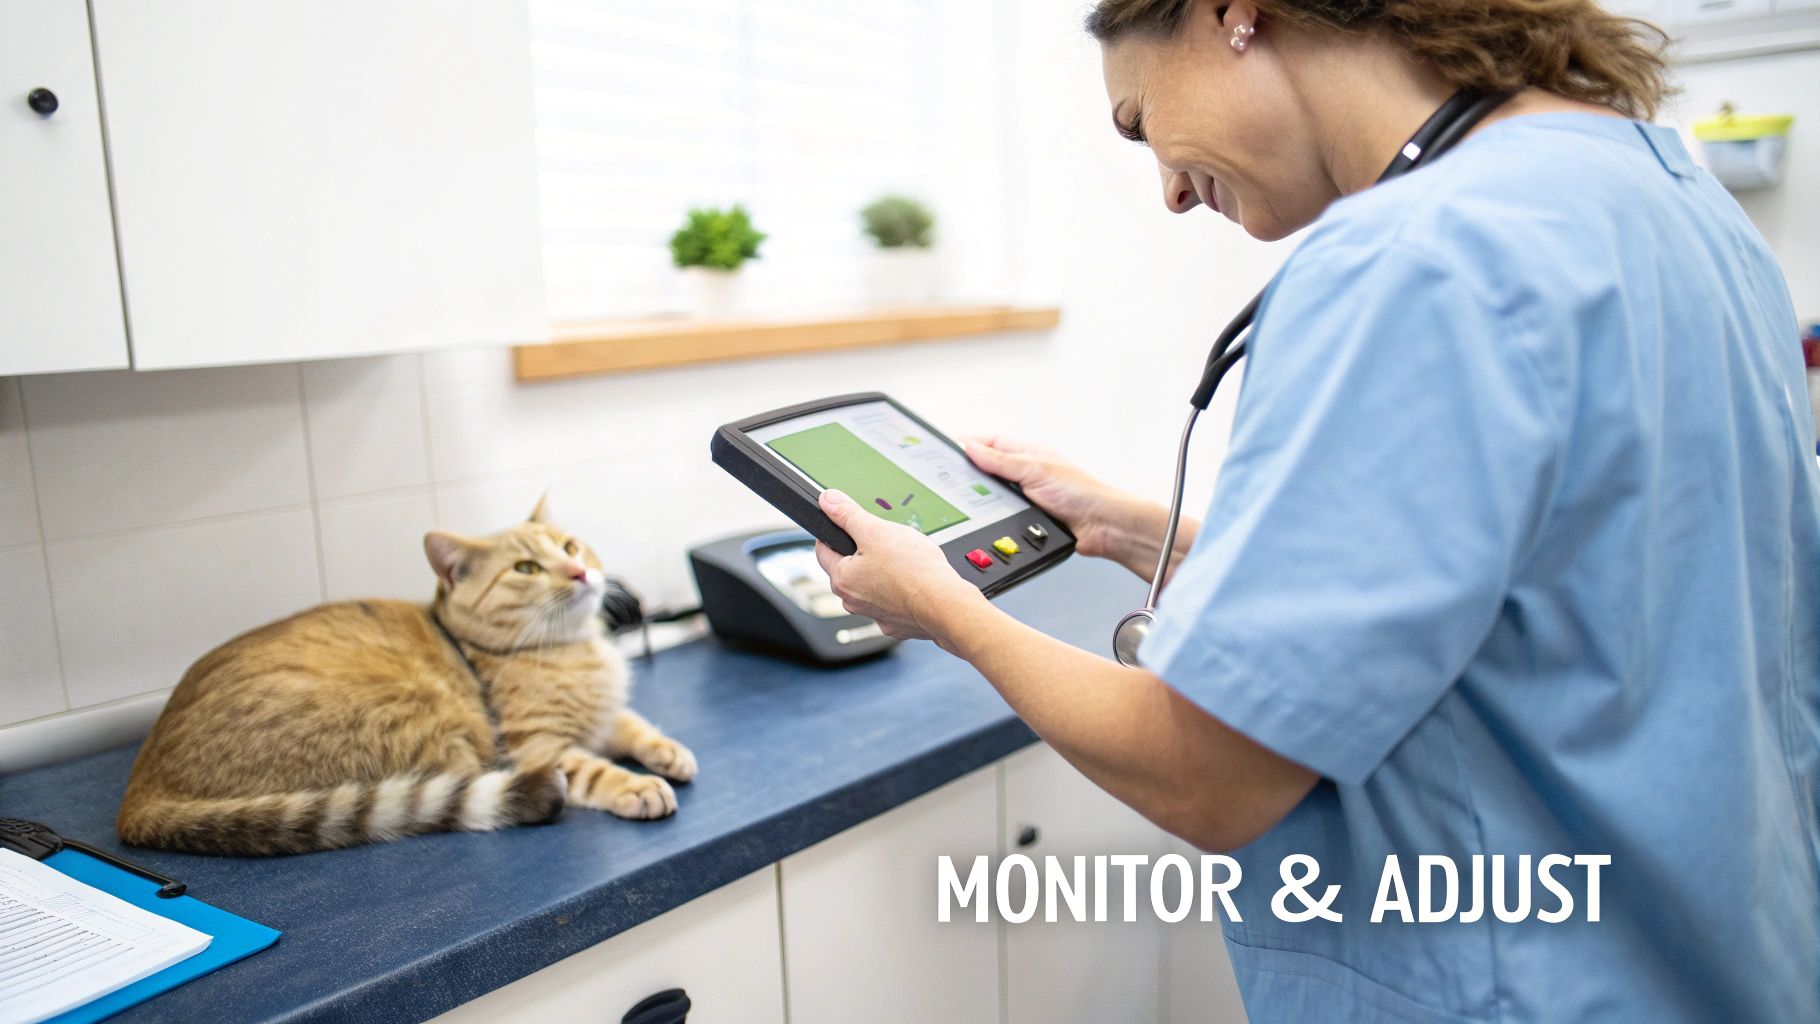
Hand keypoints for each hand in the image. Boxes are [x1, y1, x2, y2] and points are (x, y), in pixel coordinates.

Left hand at [813, 489, 985, 647]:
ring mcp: (875, 614)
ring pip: (871, 584)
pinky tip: (914, 580)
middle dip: (864, 552)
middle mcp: (852, 601)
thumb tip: (828, 501)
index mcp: (842, 579)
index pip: (823, 550)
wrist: (945, 604)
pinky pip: (892, 601)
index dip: (835, 532)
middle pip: (849, 568)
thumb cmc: (914, 571)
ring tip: (904, 561)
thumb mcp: (876, 531)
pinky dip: (900, 590)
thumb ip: (848, 515)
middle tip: (884, 543)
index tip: (849, 526)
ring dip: (882, 572)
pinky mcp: (895, 622)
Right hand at [961, 436, 1125, 558]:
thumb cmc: (1082, 493)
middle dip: (970, 474)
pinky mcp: (1027, 520)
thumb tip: (971, 448)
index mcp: (1028, 454)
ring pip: (991, 497)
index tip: (946, 449)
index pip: (991, 443)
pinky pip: (1001, 517)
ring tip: (964, 500)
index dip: (969, 445)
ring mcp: (1026, 497)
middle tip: (948, 478)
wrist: (1102, 527)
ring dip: (982, 500)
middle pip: (987, 470)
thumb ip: (1002, 461)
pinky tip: (984, 521)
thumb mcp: (1036, 470)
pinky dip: (993, 519)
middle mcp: (1025, 474)